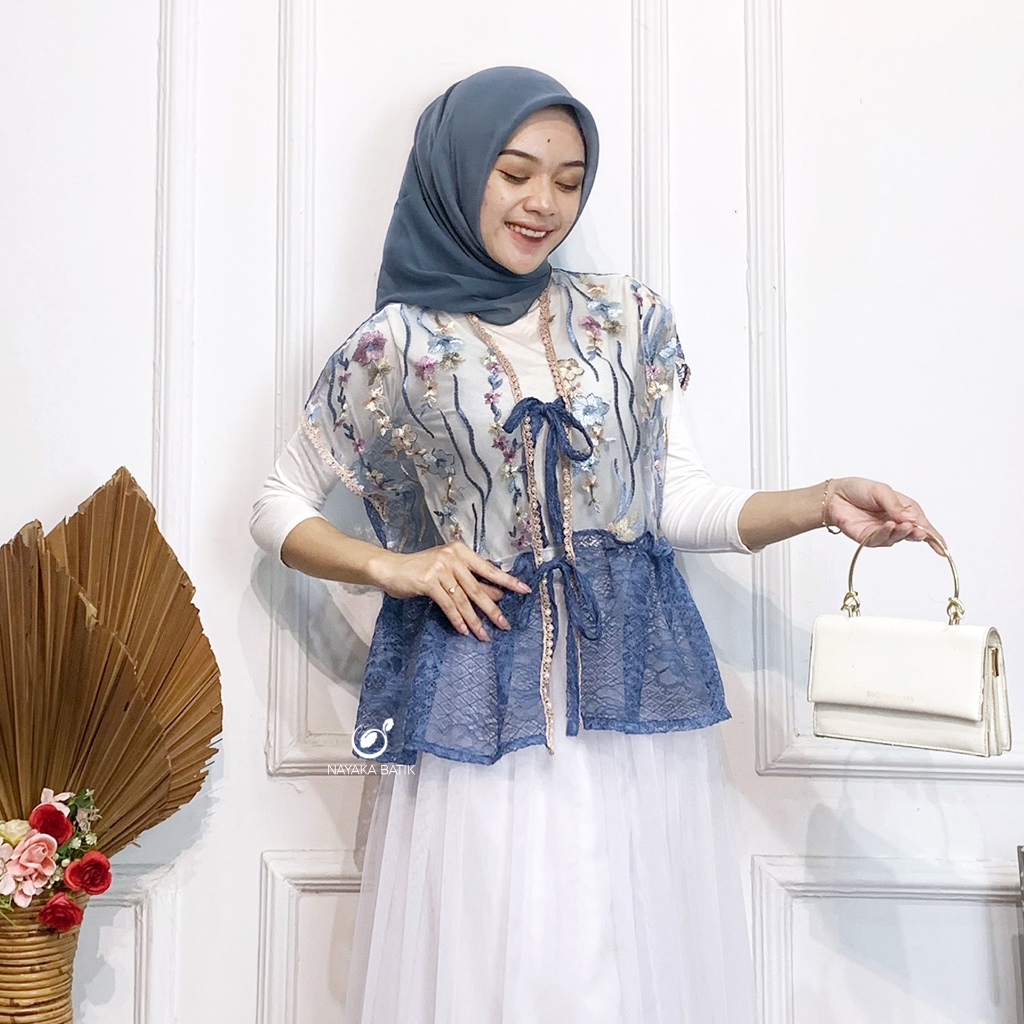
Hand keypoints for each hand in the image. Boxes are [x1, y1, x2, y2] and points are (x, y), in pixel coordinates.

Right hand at [372, 541, 530, 640]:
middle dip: (492, 609)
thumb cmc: (421, 569)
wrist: (391, 568)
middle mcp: (453, 557)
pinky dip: (457, 619)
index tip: (524, 590)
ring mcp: (440, 568)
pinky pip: (448, 604)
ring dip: (475, 620)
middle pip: (477, 587)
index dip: (507, 581)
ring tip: (484, 635)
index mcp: (461, 551)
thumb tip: (497, 595)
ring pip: (463, 599)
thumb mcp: (448, 571)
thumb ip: (470, 580)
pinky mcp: (428, 581)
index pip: (489, 569)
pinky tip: (464, 630)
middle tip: (504, 624)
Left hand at [826, 477, 945, 554]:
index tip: (944, 548)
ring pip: (899, 538)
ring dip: (902, 532)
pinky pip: (881, 539)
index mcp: (904, 509)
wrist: (834, 496)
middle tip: (919, 530)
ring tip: (901, 524)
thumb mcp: (881, 491)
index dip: (935, 537)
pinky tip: (888, 525)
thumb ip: (895, 505)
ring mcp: (883, 532)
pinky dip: (887, 533)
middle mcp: (896, 523)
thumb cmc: (857, 490)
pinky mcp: (869, 538)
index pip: (924, 525)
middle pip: (914, 534)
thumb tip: (909, 518)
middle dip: (919, 534)